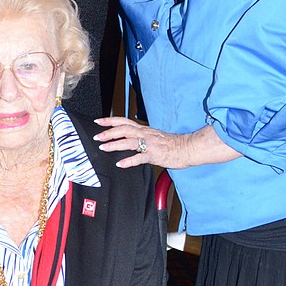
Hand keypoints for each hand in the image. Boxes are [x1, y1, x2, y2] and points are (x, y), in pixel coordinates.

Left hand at [94, 118, 239, 169]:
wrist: (188, 147)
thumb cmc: (172, 144)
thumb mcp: (154, 136)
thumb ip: (141, 137)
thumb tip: (128, 139)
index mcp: (144, 129)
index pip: (124, 121)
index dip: (110, 121)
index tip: (98, 121)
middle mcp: (145, 134)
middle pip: (124, 129)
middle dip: (109, 132)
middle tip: (97, 136)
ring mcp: (150, 144)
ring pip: (129, 141)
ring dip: (115, 144)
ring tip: (104, 147)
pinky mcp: (155, 155)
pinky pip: (140, 158)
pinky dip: (129, 160)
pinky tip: (120, 164)